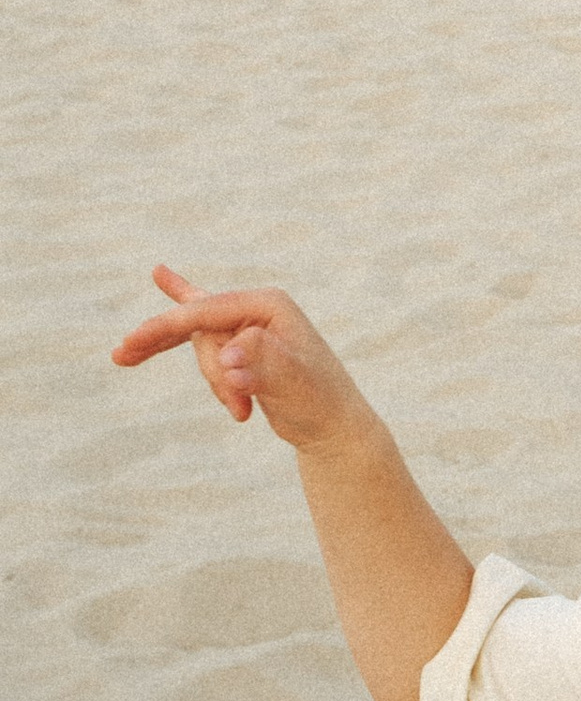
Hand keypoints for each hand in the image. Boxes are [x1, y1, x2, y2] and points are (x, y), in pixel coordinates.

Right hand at [111, 266, 373, 450]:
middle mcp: (259, 308)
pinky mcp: (241, 344)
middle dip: (205, 370)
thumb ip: (264, 365)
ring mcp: (248, 325)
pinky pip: (200, 331)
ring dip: (217, 385)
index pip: (205, 312)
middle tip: (131, 366)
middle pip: (200, 331)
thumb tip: (231, 355)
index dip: (164, 327)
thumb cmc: (318, 402)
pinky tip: (160, 273)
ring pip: (201, 349)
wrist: (333, 426)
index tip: (127, 347)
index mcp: (270, 305)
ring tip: (244, 410)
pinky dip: (178, 327)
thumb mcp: (293, 384)